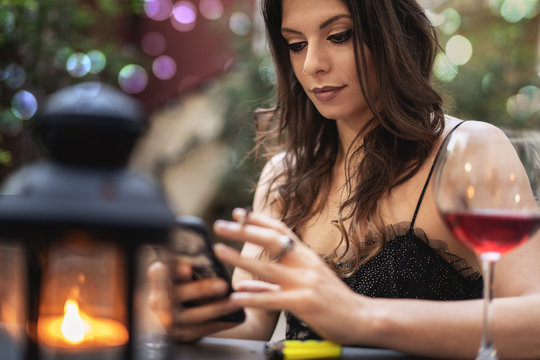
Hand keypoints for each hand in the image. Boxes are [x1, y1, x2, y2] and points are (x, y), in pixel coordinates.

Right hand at [146, 259, 241, 342]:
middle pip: (177, 295)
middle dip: (201, 290)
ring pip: (191, 316)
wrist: (169, 318)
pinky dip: (219, 324)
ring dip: (216, 309)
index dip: (173, 270)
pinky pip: (201, 330)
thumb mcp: (178, 276)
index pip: (159, 273)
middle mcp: (157, 301)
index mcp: (157, 281)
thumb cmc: (180, 287)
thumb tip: (207, 255)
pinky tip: (235, 319)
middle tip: (223, 285)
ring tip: (234, 302)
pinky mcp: (180, 335)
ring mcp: (167, 321)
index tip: (189, 268)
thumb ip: (187, 267)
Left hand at [213, 209, 368, 343]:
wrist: (362, 318)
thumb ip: (272, 284)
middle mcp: (305, 263)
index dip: (258, 220)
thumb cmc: (332, 301)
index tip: (237, 212)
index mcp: (306, 256)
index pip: (280, 231)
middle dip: (243, 231)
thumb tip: (243, 284)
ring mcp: (305, 282)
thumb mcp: (305, 284)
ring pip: (267, 267)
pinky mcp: (304, 302)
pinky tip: (235, 296)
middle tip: (220, 225)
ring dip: (240, 258)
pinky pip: (272, 299)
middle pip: (270, 241)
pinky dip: (252, 296)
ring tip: (219, 250)